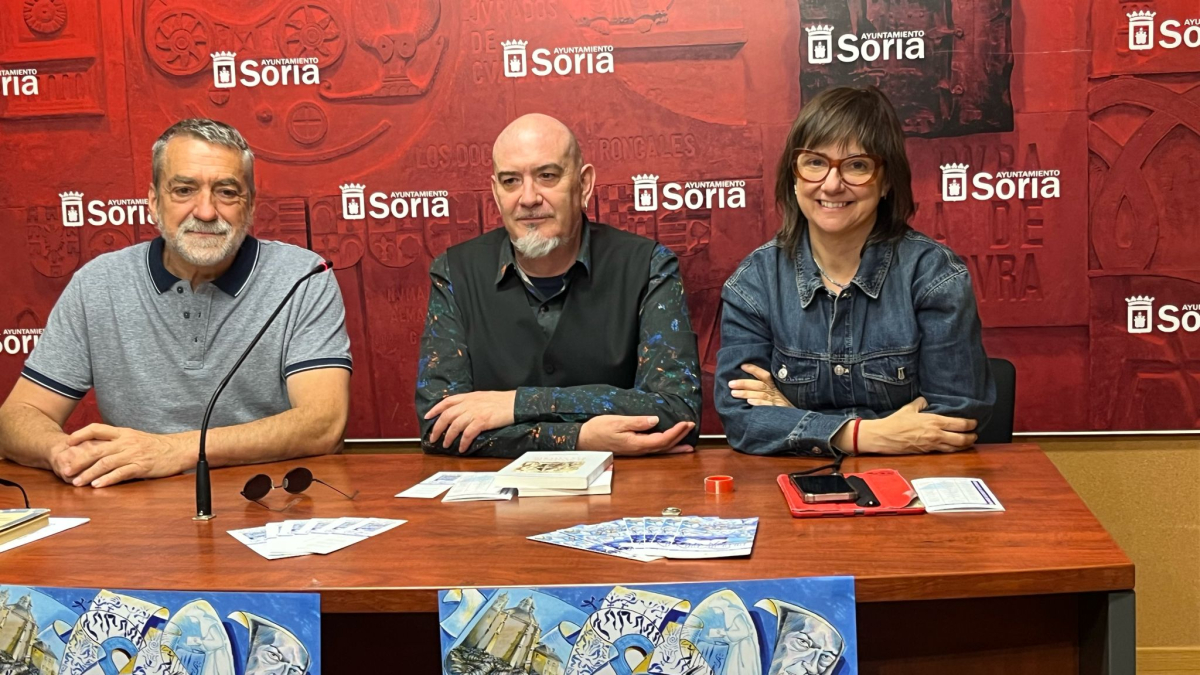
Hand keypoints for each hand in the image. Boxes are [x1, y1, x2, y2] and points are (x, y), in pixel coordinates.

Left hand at [54, 424, 191, 486]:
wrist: (180, 449)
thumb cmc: (158, 446)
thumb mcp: (136, 438)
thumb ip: (119, 441)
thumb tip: (99, 448)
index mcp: (124, 433)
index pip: (97, 429)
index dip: (81, 434)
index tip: (68, 442)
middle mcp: (126, 442)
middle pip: (96, 450)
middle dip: (78, 461)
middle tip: (66, 471)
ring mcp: (134, 454)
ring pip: (105, 463)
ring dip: (89, 474)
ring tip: (77, 482)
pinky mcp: (142, 466)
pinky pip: (121, 473)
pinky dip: (108, 479)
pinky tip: (98, 485)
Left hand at [425, 391, 516, 452]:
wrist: (516, 403)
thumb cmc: (503, 401)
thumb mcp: (484, 397)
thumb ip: (472, 403)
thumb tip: (463, 411)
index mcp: (469, 397)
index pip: (447, 402)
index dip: (435, 409)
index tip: (427, 417)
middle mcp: (469, 403)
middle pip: (447, 416)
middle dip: (437, 428)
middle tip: (433, 438)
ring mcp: (475, 412)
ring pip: (455, 425)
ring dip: (448, 437)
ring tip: (445, 445)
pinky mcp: (482, 421)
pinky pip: (468, 433)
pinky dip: (463, 442)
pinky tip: (461, 448)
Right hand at [578, 415, 694, 455]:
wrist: (584, 439)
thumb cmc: (599, 429)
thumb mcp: (617, 422)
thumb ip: (637, 422)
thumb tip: (655, 420)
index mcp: (637, 443)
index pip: (663, 439)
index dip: (677, 432)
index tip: (686, 423)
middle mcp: (640, 450)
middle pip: (665, 445)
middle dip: (680, 436)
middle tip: (691, 425)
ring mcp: (637, 451)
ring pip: (662, 449)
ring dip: (676, 444)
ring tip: (689, 440)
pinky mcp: (635, 449)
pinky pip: (655, 449)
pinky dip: (667, 448)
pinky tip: (672, 446)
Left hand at [728, 364, 792, 406]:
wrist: (799, 419)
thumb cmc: (785, 404)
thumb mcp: (779, 393)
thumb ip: (766, 388)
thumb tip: (746, 385)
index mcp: (776, 385)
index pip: (765, 375)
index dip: (754, 369)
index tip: (742, 366)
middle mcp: (777, 392)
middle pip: (759, 385)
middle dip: (744, 383)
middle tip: (730, 384)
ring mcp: (778, 401)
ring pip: (760, 394)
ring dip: (746, 393)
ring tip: (734, 393)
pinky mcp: (779, 410)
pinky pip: (768, 406)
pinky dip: (759, 403)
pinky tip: (750, 403)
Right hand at [857, 397, 977, 454]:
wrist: (884, 436)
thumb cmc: (895, 422)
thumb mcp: (909, 408)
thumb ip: (921, 403)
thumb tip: (926, 401)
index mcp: (934, 422)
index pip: (959, 424)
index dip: (970, 424)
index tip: (974, 422)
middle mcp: (936, 434)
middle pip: (961, 439)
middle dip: (971, 437)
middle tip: (975, 434)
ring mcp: (932, 445)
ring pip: (954, 448)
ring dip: (964, 445)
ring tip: (968, 442)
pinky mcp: (926, 452)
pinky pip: (944, 451)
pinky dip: (952, 449)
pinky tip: (954, 447)